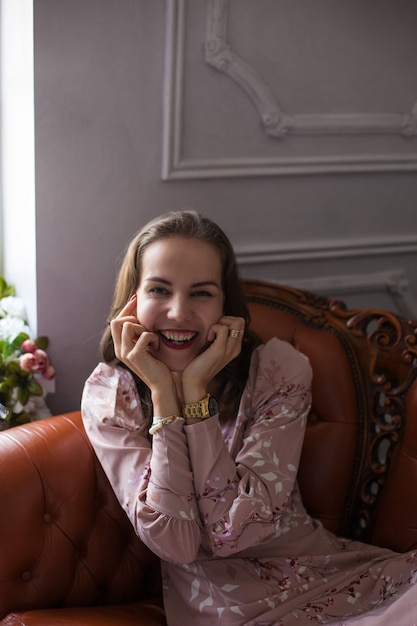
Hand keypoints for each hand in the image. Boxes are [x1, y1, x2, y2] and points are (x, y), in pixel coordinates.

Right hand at [110, 296, 178, 414]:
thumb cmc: (157, 365)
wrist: (162, 385)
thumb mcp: (145, 347)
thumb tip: (139, 315)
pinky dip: (153, 337)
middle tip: (145, 320)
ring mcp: (126, 353)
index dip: (126, 309)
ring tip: (151, 337)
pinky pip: (143, 334)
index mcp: (121, 347)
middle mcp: (120, 350)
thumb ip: (139, 335)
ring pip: (128, 325)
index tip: (135, 299)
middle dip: (131, 315)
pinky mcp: (135, 356)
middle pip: (116, 321)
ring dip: (143, 327)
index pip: (116, 322)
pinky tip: (157, 346)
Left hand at [181, 316, 244, 402]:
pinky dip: (214, 328)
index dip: (226, 321)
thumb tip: (215, 323)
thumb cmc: (200, 363)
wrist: (195, 381)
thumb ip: (218, 338)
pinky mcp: (220, 349)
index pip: (240, 323)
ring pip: (236, 322)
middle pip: (240, 320)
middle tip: (213, 331)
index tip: (215, 332)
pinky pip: (223, 328)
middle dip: (225, 320)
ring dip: (220, 324)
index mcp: (235, 347)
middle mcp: (236, 347)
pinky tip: (207, 339)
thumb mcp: (213, 348)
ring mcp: (230, 348)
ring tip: (211, 336)